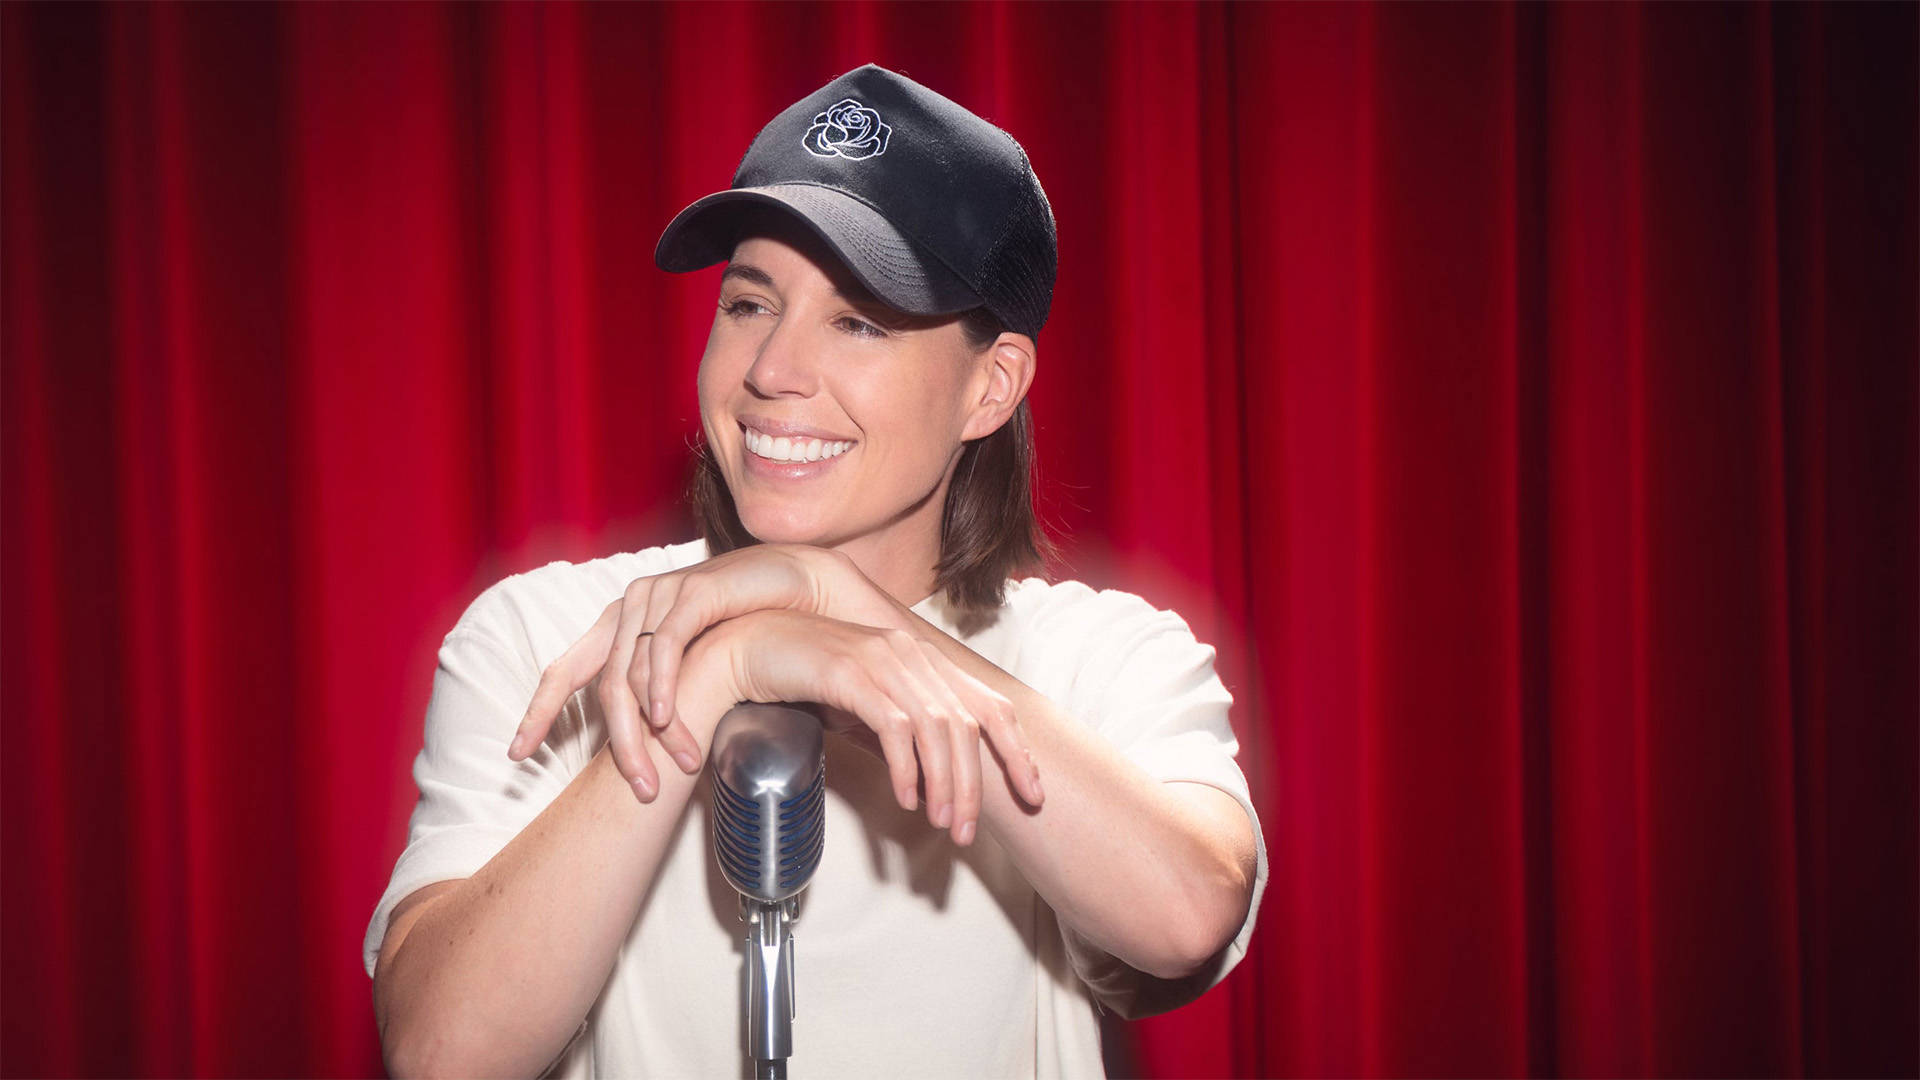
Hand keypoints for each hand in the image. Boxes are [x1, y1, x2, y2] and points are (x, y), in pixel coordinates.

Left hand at [506, 545, 901, 800]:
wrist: (796, 584)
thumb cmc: (746, 628)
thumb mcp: (693, 666)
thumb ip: (660, 692)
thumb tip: (639, 745)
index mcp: (620, 624)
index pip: (565, 670)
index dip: (538, 712)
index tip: (517, 755)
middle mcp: (630, 606)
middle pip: (602, 685)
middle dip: (617, 744)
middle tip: (637, 788)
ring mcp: (658, 595)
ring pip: (631, 674)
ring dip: (649, 730)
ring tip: (668, 769)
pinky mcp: (689, 592)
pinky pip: (665, 648)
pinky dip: (664, 687)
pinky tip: (670, 720)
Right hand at [713, 609, 1045, 845]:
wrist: (747, 648)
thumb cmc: (804, 677)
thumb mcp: (866, 704)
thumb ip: (902, 728)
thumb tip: (932, 776)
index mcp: (922, 659)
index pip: (989, 705)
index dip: (1017, 751)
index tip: (1032, 793)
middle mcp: (910, 653)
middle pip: (965, 725)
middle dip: (973, 785)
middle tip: (965, 831)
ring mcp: (881, 658)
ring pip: (936, 728)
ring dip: (943, 782)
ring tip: (939, 822)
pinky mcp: (850, 670)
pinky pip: (893, 725)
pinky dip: (905, 766)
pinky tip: (905, 796)